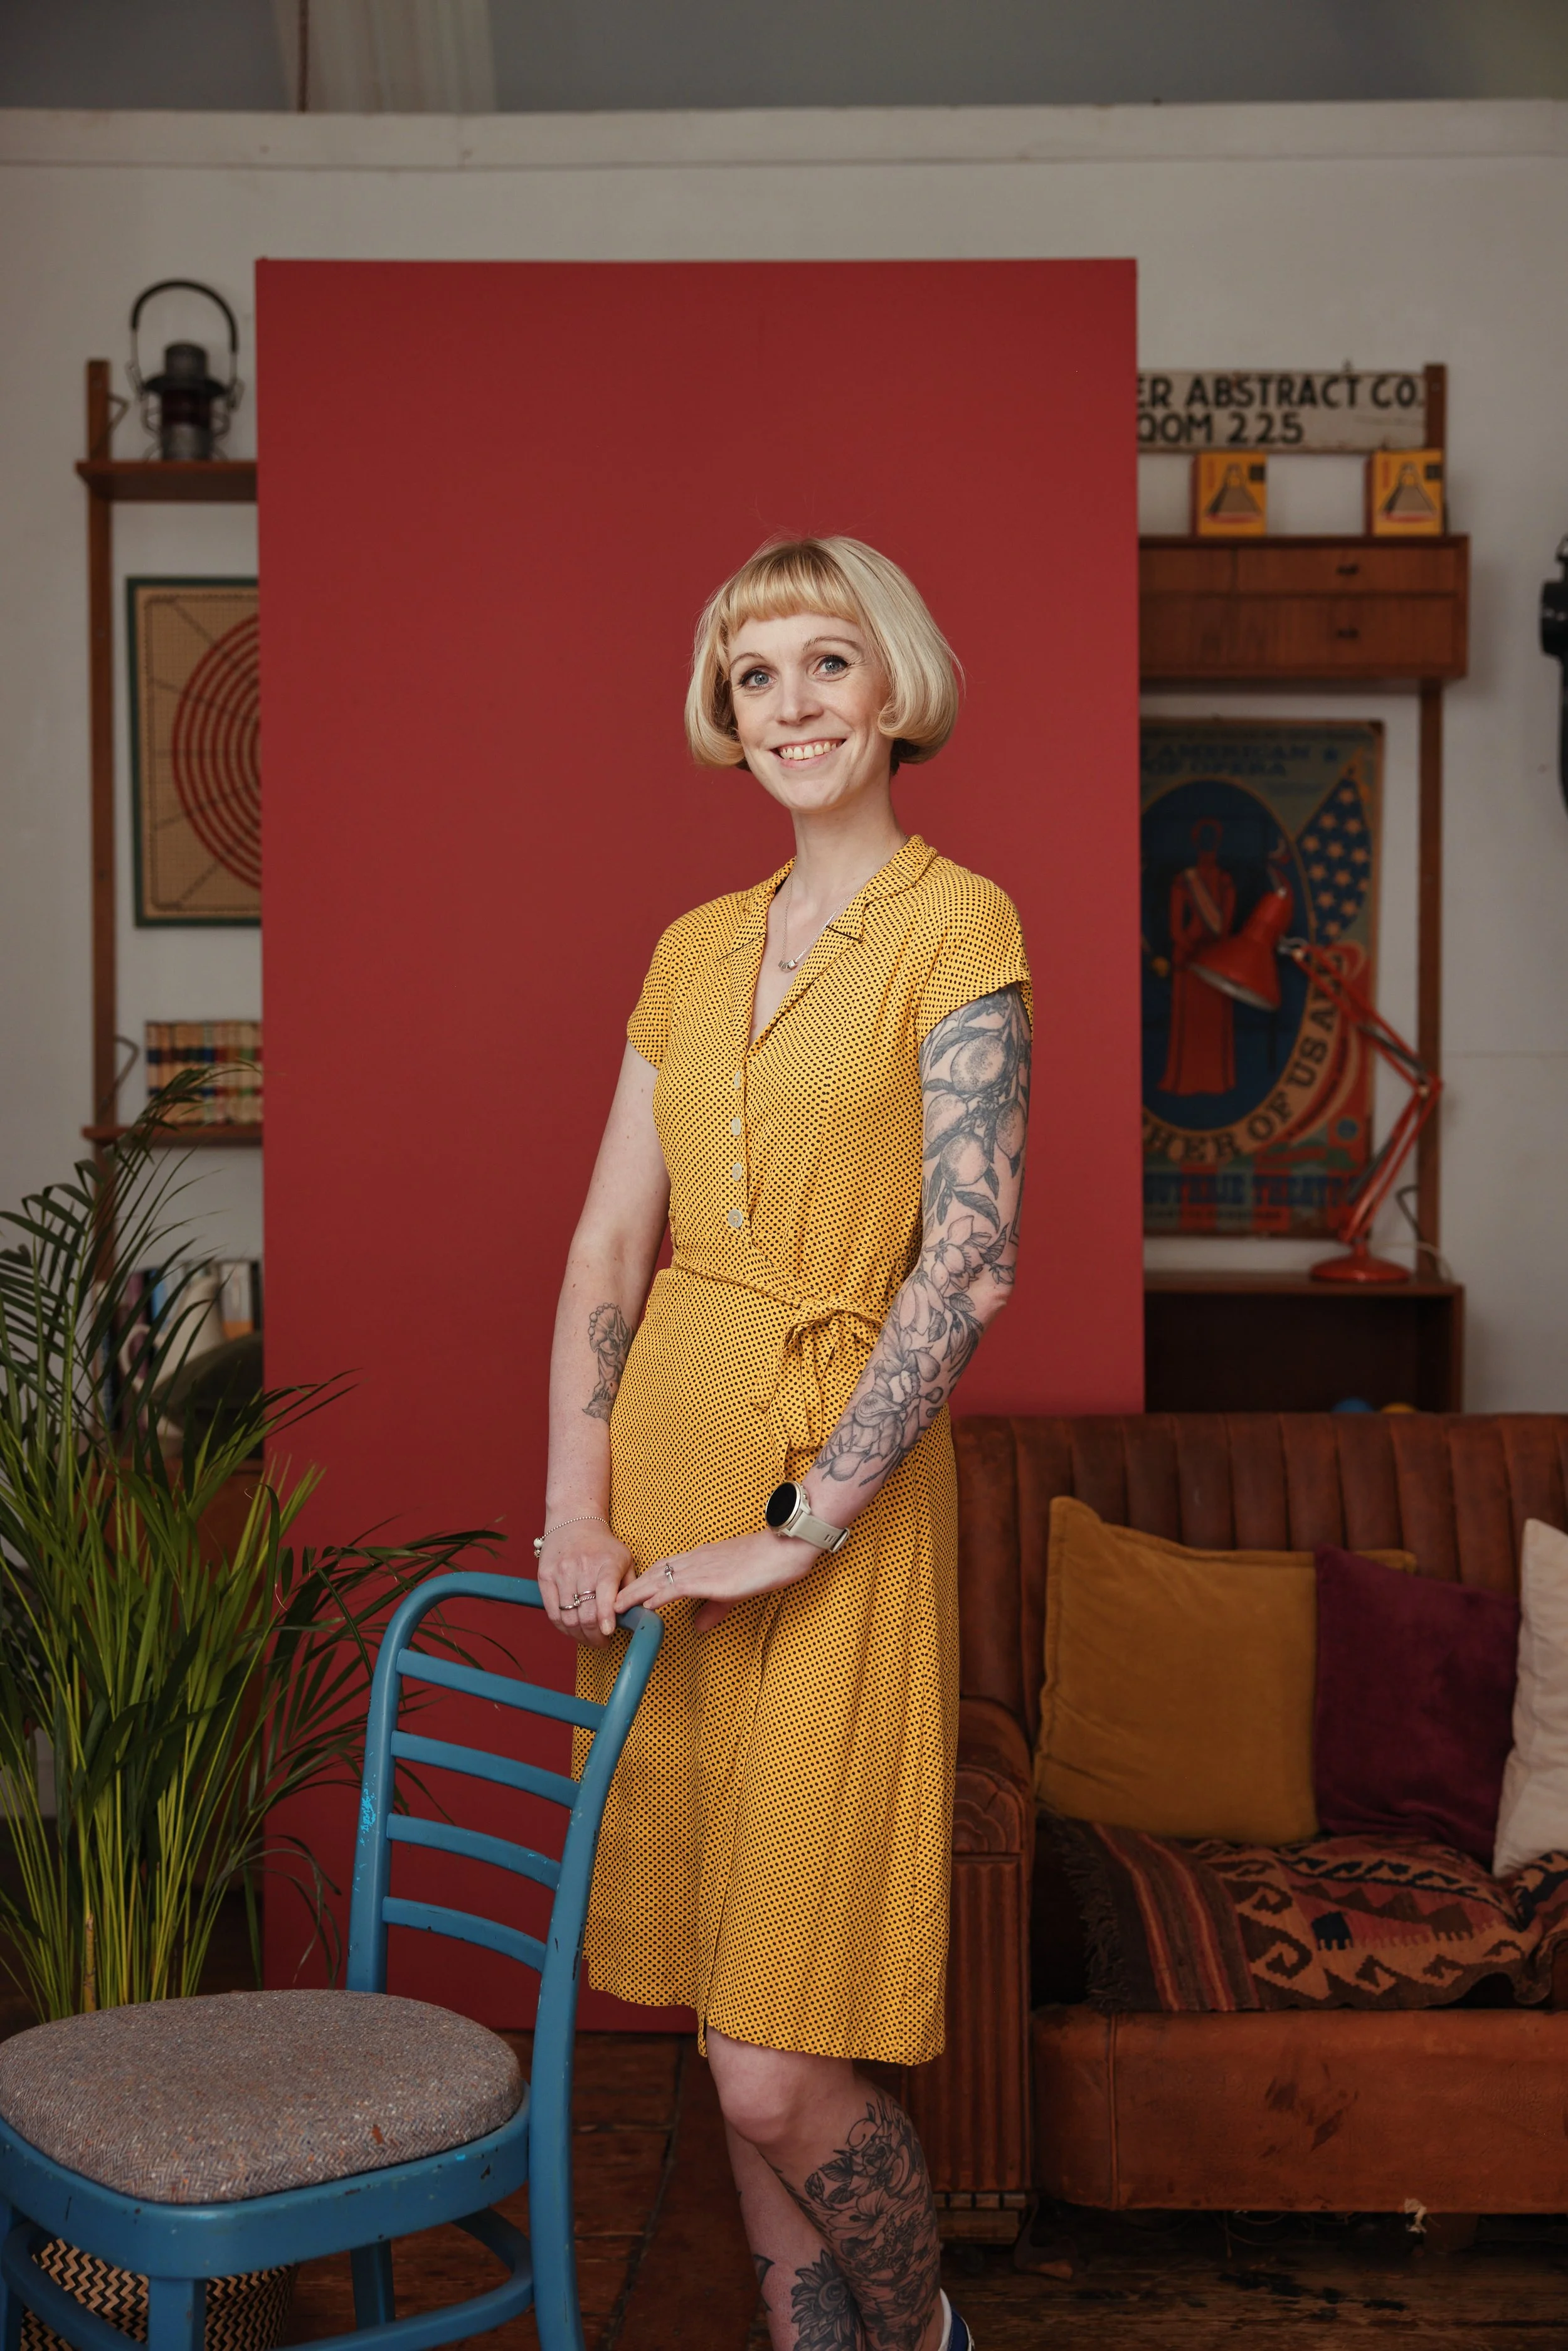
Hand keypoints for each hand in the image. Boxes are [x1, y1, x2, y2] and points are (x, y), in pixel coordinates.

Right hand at [538, 1518, 634, 1643]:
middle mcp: (582, 1568)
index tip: (608, 1633)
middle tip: (602, 1642)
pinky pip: (552, 1612)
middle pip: (585, 1613)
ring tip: (589, 1639)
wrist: (574, 1521)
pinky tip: (573, 1630)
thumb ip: (630, 1588)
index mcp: (606, 1564)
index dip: (606, 1618)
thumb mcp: (625, 1560)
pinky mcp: (545, 1577)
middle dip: (595, 1636)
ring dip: (579, 1635)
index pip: (605, 1595)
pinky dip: (563, 1627)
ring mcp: (561, 1573)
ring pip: (568, 1617)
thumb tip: (635, 1617)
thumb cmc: (604, 1546)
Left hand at [615, 1528, 818, 1634]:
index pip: (665, 1569)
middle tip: (608, 1602)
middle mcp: (697, 1560)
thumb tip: (699, 1625)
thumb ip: (715, 1607)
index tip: (626, 1594)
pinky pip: (678, 1587)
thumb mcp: (736, 1589)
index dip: (644, 1581)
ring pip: (660, 1579)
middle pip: (655, 1572)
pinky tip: (645, 1606)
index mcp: (703, 1558)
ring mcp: (703, 1568)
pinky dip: (659, 1596)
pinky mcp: (712, 1578)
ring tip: (614, 1607)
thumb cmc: (767, 1562)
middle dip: (630, 1588)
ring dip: (636, 1594)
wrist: (785, 1547)